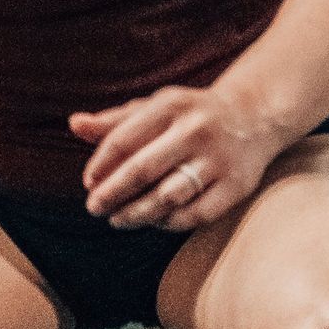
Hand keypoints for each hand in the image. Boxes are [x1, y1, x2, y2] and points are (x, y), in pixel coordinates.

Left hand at [70, 85, 285, 230]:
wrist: (254, 116)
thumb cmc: (190, 115)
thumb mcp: (155, 108)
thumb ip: (114, 120)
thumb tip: (74, 124)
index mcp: (171, 106)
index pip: (124, 139)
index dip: (101, 165)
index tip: (88, 184)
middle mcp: (195, 130)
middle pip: (143, 169)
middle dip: (113, 193)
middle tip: (94, 209)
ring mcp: (218, 159)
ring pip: (168, 196)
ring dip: (137, 213)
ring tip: (118, 220)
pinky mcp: (236, 185)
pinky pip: (196, 214)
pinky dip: (170, 222)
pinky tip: (154, 222)